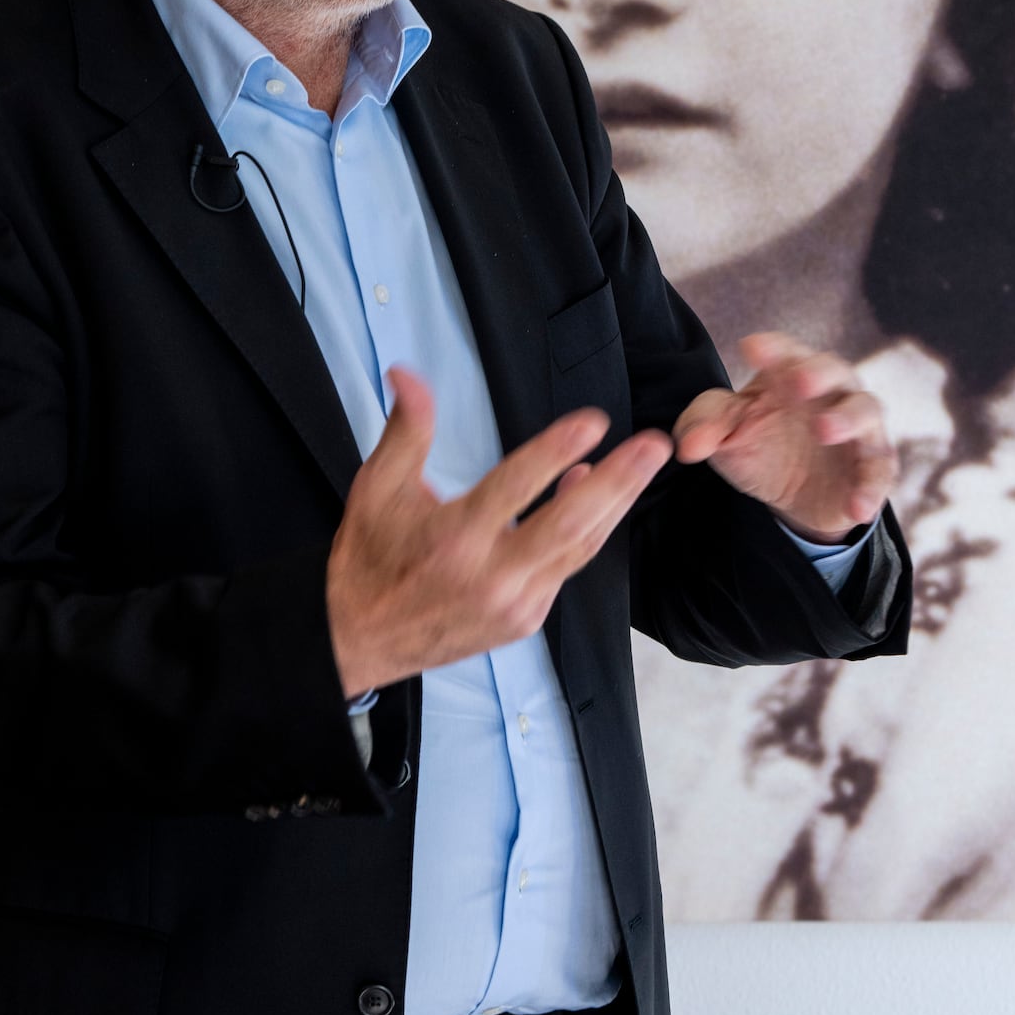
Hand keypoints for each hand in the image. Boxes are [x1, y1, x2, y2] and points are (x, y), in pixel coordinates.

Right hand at [324, 367, 671, 695]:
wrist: (360, 640)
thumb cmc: (370, 557)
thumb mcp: (377, 488)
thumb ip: (405, 430)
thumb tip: (409, 374)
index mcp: (452, 540)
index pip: (515, 488)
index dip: (555, 451)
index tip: (593, 421)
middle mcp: (490, 577)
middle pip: (569, 525)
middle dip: (618, 482)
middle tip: (654, 445)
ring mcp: (514, 604)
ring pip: (579, 548)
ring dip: (616, 503)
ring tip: (645, 461)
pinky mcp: (525, 621)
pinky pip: (567, 569)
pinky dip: (587, 532)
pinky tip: (598, 496)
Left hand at [671, 332, 896, 544]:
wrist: (790, 496)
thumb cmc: (759, 444)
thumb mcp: (725, 433)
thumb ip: (702, 426)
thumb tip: (688, 446)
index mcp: (791, 373)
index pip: (786, 351)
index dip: (773, 348)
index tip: (750, 348)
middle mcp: (831, 392)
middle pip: (835, 370)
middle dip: (818, 373)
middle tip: (798, 382)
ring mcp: (857, 429)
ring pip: (866, 411)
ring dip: (848, 418)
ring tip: (825, 431)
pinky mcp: (872, 468)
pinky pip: (879, 473)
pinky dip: (870, 489)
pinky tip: (856, 507)